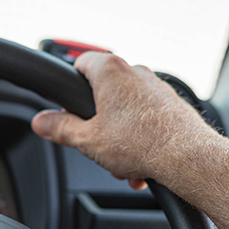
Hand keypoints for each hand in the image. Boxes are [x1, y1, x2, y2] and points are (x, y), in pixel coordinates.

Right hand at [31, 52, 212, 189]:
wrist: (187, 158)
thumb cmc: (141, 143)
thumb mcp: (87, 140)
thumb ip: (60, 128)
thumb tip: (41, 121)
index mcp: (111, 71)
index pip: (79, 63)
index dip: (69, 85)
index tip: (65, 106)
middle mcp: (136, 72)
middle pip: (103, 92)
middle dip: (96, 122)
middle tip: (93, 143)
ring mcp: (157, 87)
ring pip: (125, 111)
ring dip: (118, 138)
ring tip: (120, 164)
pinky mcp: (172, 104)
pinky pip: (146, 120)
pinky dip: (139, 140)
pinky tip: (139, 165)